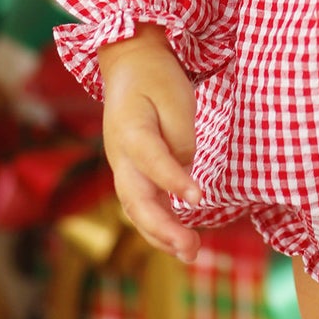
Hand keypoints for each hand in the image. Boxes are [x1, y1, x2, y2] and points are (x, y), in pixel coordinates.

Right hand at [95, 24, 202, 262]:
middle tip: (192, 246)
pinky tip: (179, 243)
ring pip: (137, 210)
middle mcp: (120, 156)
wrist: (129, 65)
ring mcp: (123, 168)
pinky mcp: (132, 174)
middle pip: (136, 199)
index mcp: (130, 132)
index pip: (153, 162)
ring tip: (191, 253)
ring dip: (161, 235)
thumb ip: (182, 138)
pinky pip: (142, 206)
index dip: (174, 182)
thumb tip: (185, 174)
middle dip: (164, 228)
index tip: (198, 198)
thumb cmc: (156, 79)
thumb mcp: (175, 96)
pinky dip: (158, 227)